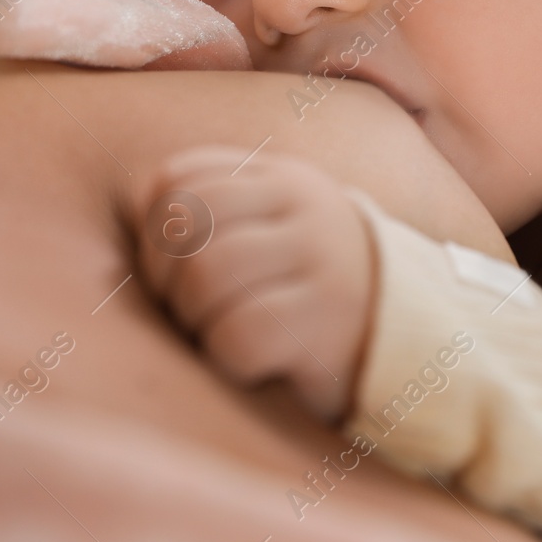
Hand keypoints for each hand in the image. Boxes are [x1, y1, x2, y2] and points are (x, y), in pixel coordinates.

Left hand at [132, 145, 375, 419]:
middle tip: (189, 312)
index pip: (176, 178)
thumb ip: (211, 210)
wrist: (405, 341)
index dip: (152, 231)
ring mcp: (322, 263)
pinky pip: (238, 335)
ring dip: (195, 320)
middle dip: (166, 279)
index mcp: (280, 178)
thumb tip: (135, 220)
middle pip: (185, 224)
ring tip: (220, 335)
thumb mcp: (271, 230)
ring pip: (206, 276)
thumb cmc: (308, 289)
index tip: (173, 271)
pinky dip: (228, 358)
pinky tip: (255, 364)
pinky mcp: (328, 325)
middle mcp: (305, 209)